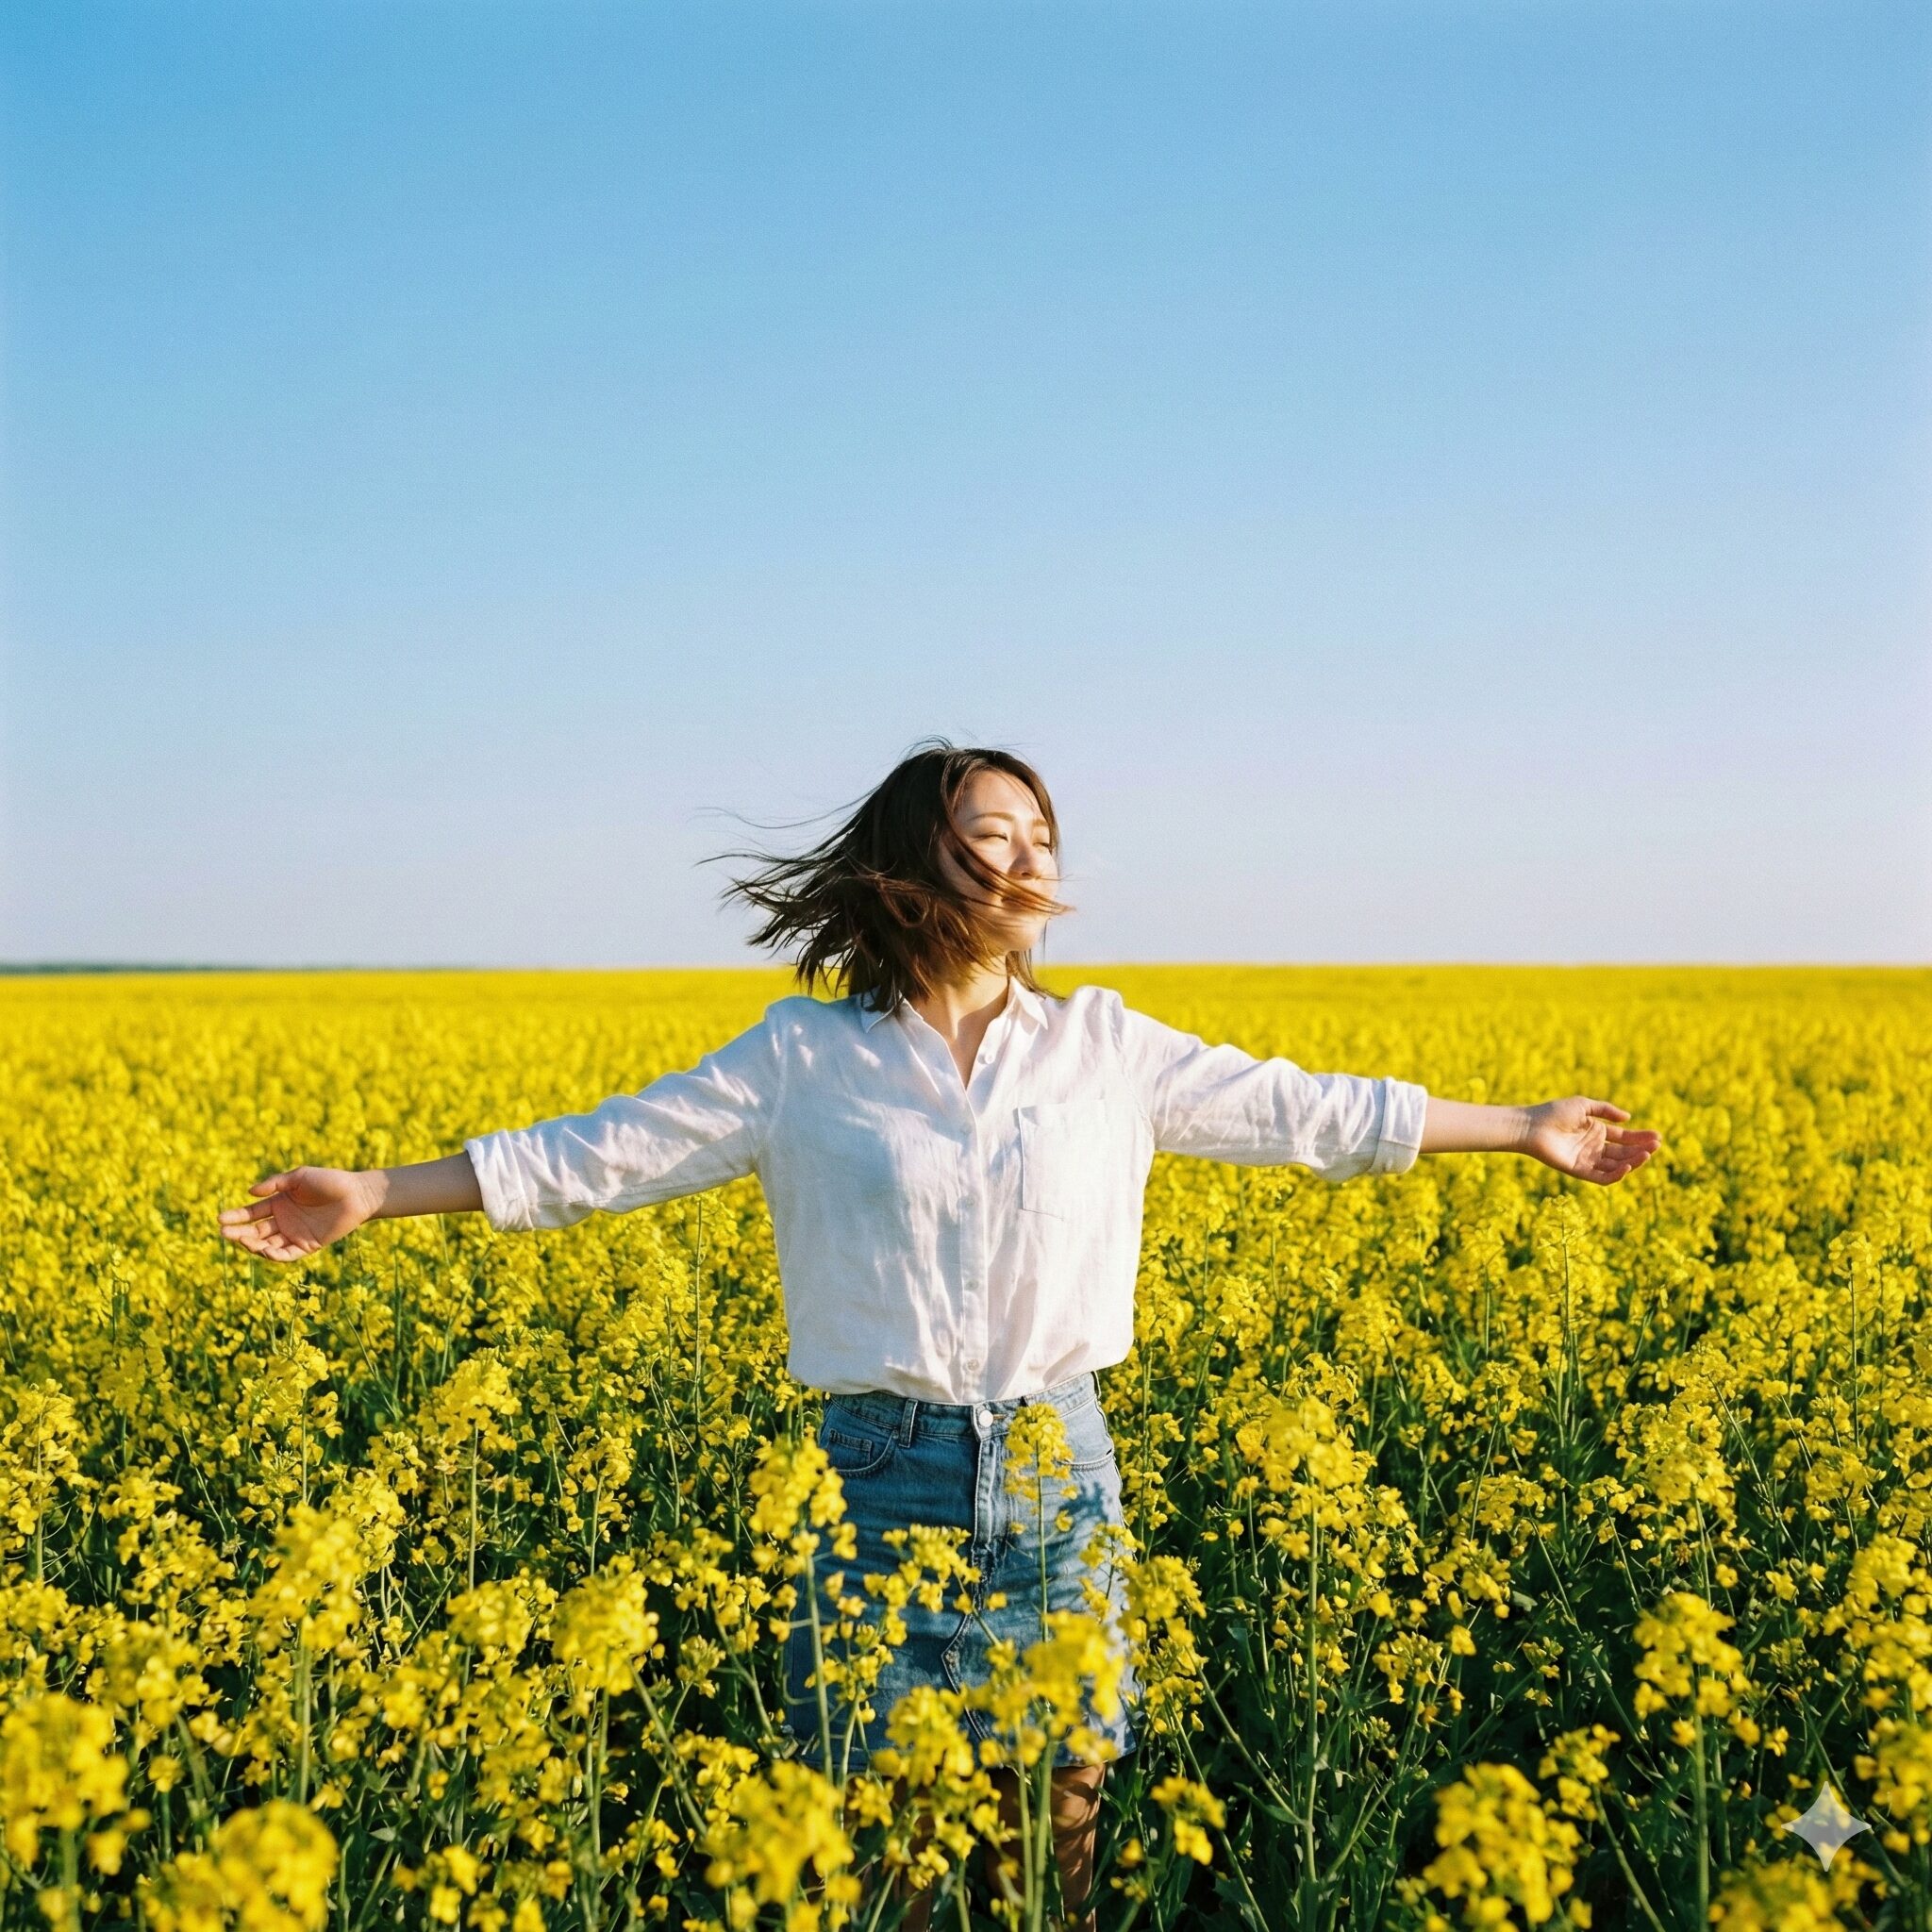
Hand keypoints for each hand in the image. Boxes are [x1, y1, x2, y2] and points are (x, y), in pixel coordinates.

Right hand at [216, 1166, 376, 1261]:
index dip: (235, 1217)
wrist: (357, 1194)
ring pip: (267, 1245)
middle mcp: (284, 1221)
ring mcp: (294, 1234)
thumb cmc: (329, 1181)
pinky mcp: (307, 1246)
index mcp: (279, 1203)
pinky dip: (274, 1255)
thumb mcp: (299, 1177)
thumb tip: (250, 1193)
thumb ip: (275, 1184)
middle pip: (255, 1231)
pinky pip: (286, 1254)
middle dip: (239, 1234)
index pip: (251, 1214)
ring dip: (253, 1245)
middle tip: (225, 1234)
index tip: (219, 1219)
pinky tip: (264, 1250)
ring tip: (244, 1240)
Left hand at [1521, 1098, 1660, 1185]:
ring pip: (1616, 1166)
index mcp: (1596, 1132)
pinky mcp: (1579, 1171)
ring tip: (1647, 1154)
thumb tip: (1629, 1118)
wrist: (1531, 1125)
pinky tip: (1628, 1167)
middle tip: (1656, 1146)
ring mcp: (1587, 1160)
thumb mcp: (1584, 1106)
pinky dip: (1616, 1175)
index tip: (1657, 1137)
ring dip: (1633, 1162)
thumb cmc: (1554, 1112)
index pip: (1624, 1138)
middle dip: (1641, 1150)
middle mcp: (1594, 1148)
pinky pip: (1601, 1177)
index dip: (1641, 1138)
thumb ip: (1606, 1111)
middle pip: (1623, 1153)